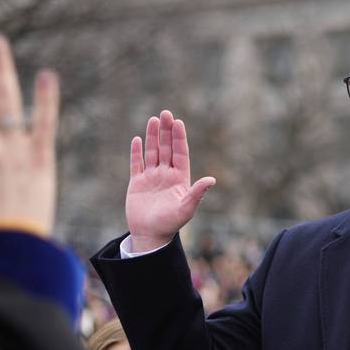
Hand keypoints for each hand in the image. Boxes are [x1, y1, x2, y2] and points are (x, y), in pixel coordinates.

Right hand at [124, 111, 215, 250]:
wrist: (150, 235)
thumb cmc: (171, 223)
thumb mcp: (187, 208)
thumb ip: (197, 193)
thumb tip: (212, 180)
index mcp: (180, 178)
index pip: (180, 153)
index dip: (179, 138)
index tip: (178, 122)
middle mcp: (166, 174)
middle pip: (166, 148)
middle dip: (166, 131)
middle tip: (165, 113)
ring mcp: (151, 177)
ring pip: (152, 152)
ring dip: (152, 137)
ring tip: (153, 120)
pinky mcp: (137, 183)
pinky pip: (137, 164)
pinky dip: (136, 152)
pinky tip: (137, 139)